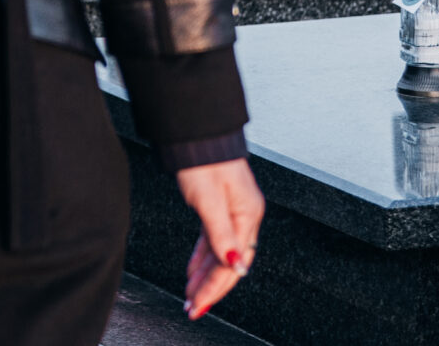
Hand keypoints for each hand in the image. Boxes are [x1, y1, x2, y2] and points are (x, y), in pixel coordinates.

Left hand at [177, 158, 262, 319]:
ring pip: (220, 251)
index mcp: (248, 215)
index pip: (232, 262)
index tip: (199, 303)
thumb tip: (234, 265)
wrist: (197, 131)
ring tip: (191, 294)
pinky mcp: (221, 205)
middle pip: (229, 261)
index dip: (214, 286)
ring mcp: (234, 210)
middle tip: (193, 307)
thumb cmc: (203, 157)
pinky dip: (202, 256)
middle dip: (210, 287)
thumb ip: (220, 233)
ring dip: (204, 274)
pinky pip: (213, 238)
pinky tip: (193, 269)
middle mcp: (244, 215)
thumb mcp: (208, 198)